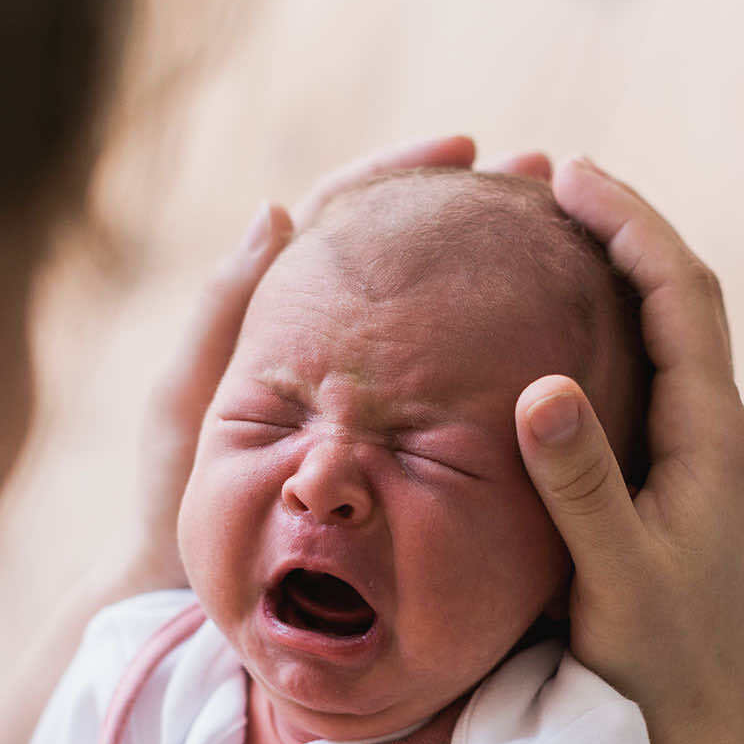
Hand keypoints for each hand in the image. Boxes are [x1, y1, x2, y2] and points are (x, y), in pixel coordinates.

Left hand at [124, 136, 554, 591]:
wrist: (197, 594)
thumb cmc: (178, 498)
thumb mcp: (189, 401)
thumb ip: (223, 312)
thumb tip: (278, 210)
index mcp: (281, 311)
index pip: (347, 213)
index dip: (402, 173)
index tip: (464, 148)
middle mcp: (336, 341)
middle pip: (410, 252)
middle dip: (475, 209)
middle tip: (543, 178)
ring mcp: (373, 392)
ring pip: (441, 314)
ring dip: (498, 270)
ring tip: (565, 239)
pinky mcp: (400, 443)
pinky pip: (455, 385)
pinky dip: (498, 353)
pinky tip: (553, 340)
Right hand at [516, 157, 743, 733]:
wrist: (697, 738)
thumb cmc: (659, 665)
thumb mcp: (615, 578)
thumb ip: (581, 486)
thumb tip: (542, 385)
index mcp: (713, 438)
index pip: (681, 296)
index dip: (630, 225)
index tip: (569, 176)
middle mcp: (714, 436)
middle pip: (680, 299)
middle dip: (623, 230)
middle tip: (552, 181)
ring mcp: (697, 461)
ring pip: (664, 337)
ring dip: (617, 275)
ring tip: (551, 234)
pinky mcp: (672, 488)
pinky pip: (644, 381)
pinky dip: (605, 333)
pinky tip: (556, 338)